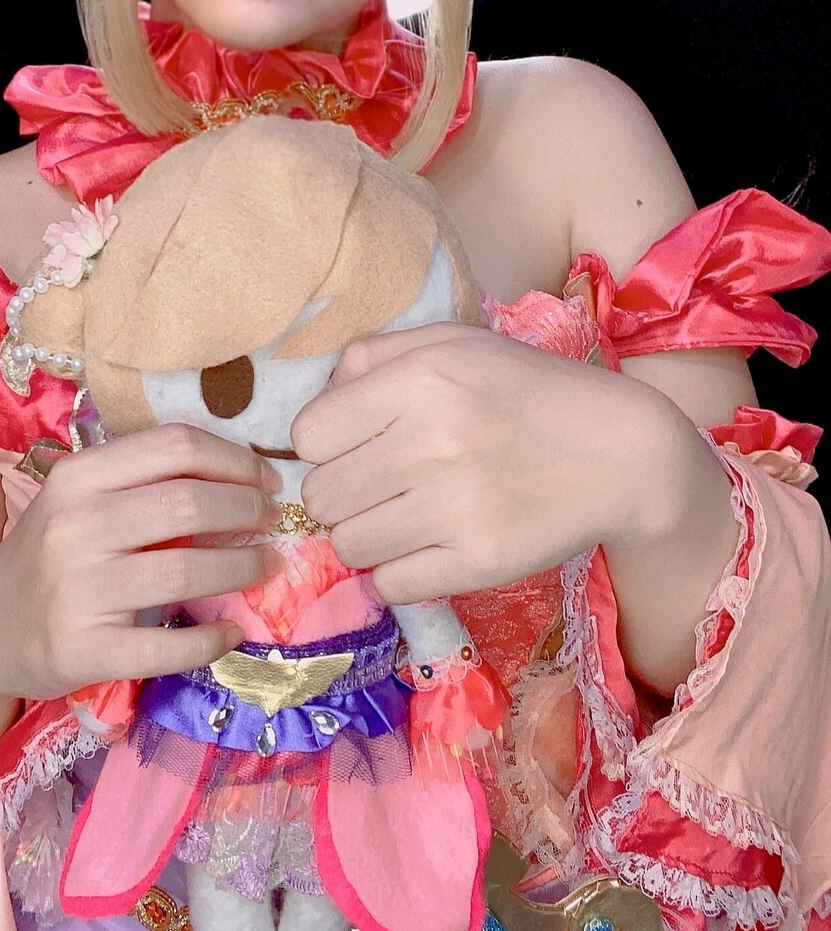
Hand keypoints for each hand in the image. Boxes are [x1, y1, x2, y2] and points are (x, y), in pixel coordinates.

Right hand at [0, 425, 280, 704]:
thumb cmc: (49, 555)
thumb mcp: (78, 502)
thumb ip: (141, 483)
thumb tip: (241, 477)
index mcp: (77, 478)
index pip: (174, 447)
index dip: (234, 459)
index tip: (265, 479)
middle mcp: (74, 527)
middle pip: (189, 502)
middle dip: (248, 510)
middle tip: (271, 523)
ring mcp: (77, 591)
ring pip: (186, 571)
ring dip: (243, 568)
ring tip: (265, 568)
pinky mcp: (84, 650)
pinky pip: (167, 645)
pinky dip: (212, 639)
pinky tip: (231, 631)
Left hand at [291, 322, 673, 604]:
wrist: (623, 452)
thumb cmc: (529, 391)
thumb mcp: (456, 345)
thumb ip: (377, 356)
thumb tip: (320, 396)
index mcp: (421, 379)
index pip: (308, 435)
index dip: (325, 444)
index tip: (356, 445)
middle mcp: (433, 440)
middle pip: (321, 495)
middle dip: (339, 494)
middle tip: (378, 487)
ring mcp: (457, 506)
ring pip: (348, 545)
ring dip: (364, 537)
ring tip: (400, 519)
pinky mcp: (480, 561)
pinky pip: (390, 586)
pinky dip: (396, 574)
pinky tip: (423, 549)